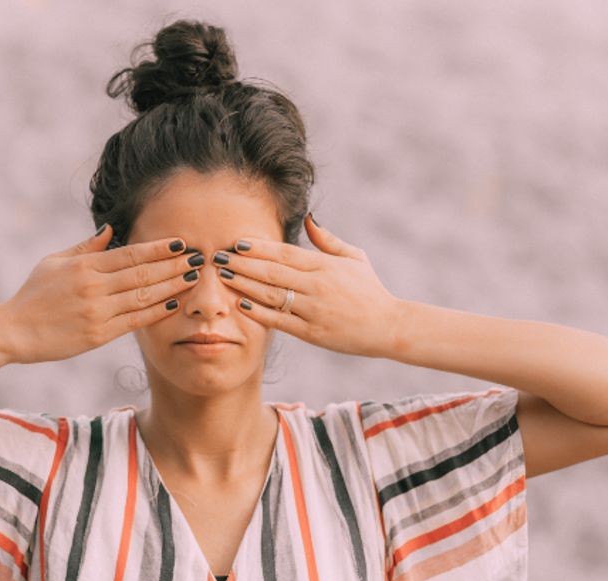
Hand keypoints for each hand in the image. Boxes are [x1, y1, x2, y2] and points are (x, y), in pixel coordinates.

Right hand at [0, 225, 200, 363]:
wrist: (15, 331)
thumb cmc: (34, 294)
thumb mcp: (54, 262)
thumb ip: (86, 247)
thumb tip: (109, 229)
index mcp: (84, 266)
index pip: (130, 254)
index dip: (159, 248)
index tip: (181, 243)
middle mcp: (94, 287)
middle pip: (143, 273)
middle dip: (174, 265)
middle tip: (198, 258)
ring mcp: (97, 312)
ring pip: (144, 296)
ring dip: (172, 286)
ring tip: (194, 278)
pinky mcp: (98, 335)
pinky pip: (135, 320)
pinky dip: (156, 311)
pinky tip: (174, 303)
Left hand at [216, 213, 401, 357]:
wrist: (389, 326)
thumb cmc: (370, 290)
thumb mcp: (354, 258)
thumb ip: (327, 241)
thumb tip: (308, 219)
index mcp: (325, 266)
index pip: (284, 253)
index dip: (258, 247)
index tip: (236, 243)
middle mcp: (317, 286)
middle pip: (272, 271)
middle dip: (242, 263)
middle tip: (218, 257)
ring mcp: (313, 310)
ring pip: (271, 294)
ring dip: (244, 284)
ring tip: (223, 276)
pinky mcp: (312, 333)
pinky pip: (280, 320)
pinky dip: (259, 312)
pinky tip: (241, 303)